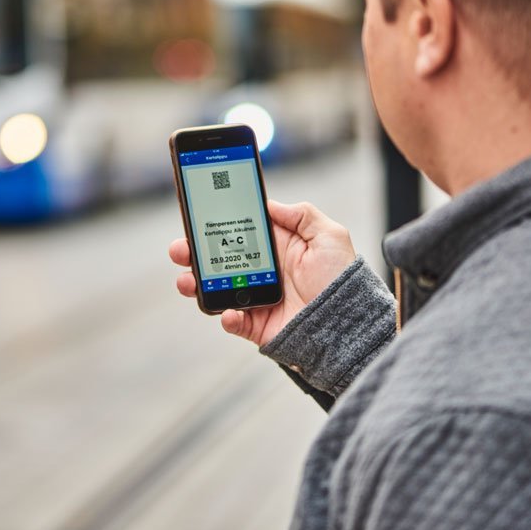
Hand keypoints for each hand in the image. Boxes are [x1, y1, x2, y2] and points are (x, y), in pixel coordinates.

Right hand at [169, 200, 355, 346]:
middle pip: (217, 259)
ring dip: (195, 283)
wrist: (350, 325)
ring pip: (215, 288)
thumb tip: (269, 204)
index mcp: (274, 247)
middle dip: (193, 252)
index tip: (197, 216)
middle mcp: (260, 271)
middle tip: (180, 249)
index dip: (216, 224)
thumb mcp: (329, 235)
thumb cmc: (342, 279)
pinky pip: (232, 322)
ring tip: (188, 280)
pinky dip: (225, 317)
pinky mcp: (256, 325)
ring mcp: (254, 298)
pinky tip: (228, 312)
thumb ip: (301, 214)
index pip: (237, 231)